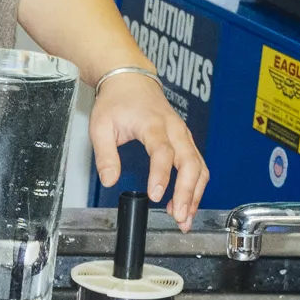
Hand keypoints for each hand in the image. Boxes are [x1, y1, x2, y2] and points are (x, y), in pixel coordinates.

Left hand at [90, 71, 207, 228]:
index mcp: (153, 124)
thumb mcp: (100, 126)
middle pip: (190, 163)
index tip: (157, 195)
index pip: (163, 152)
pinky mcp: (186, 141)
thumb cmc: (116, 101)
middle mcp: (174, 130)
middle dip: (187, 192)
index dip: (161, 175)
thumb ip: (105, 155)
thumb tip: (109, 180)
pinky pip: (197, 166)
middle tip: (179, 216)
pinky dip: (195, 186)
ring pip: (199, 167)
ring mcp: (183, 135)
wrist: (131, 81)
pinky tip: (184, 204)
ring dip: (195, 194)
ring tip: (184, 218)